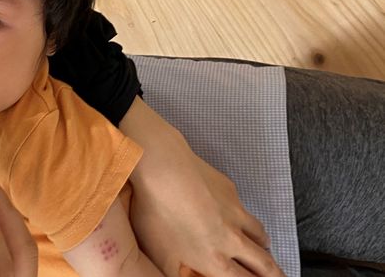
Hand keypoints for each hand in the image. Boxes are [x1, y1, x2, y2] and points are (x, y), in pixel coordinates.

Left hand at [120, 97, 284, 276]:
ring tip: (263, 249)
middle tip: (280, 276)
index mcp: (215, 260)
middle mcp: (231, 239)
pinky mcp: (229, 190)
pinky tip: (236, 214)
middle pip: (264, 263)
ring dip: (263, 246)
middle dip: (274, 274)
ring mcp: (234, 212)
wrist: (164, 170)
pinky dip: (245, 217)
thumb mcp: (160, 255)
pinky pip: (244, 209)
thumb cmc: (157, 212)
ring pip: (259, 234)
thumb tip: (180, 275)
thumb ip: (176, 273)